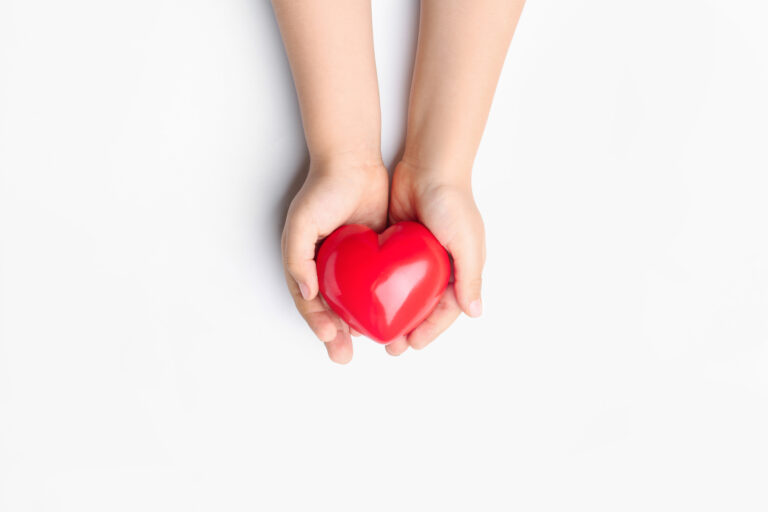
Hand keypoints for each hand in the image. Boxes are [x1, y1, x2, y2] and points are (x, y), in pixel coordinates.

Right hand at [282, 157, 387, 363]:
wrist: (353, 162)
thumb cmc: (322, 192)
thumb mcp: (301, 225)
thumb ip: (297, 259)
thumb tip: (306, 293)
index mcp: (307, 265)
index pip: (309, 303)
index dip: (317, 323)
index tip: (330, 339)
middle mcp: (328, 267)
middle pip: (331, 310)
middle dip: (336, 335)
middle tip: (344, 357)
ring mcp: (352, 263)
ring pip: (355, 302)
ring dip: (359, 325)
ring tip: (370, 344)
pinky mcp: (375, 255)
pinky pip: (377, 283)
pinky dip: (380, 302)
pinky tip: (390, 315)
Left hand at [385, 161, 485, 354]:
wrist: (427, 166)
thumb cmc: (453, 202)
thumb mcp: (466, 243)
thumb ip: (470, 277)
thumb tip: (474, 312)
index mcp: (459, 269)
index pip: (445, 309)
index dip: (430, 330)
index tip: (412, 345)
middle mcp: (439, 266)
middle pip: (422, 307)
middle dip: (408, 328)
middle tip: (390, 346)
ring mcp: (416, 256)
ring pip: (402, 293)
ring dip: (391, 312)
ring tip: (373, 330)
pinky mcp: (396, 244)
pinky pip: (386, 273)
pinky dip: (378, 289)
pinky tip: (364, 301)